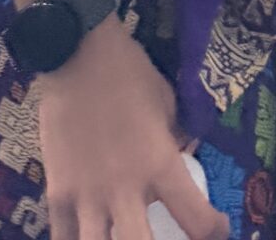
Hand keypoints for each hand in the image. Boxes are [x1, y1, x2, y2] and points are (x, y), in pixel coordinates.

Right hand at [34, 16, 225, 239]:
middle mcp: (125, 189)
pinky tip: (85, 236)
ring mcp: (86, 196)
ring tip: (121, 236)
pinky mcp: (56, 193)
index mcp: (160, 164)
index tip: (219, 231)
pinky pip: (62, 237)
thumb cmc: (130, 73)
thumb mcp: (167, 102)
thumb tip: (181, 154)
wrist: (77, 54)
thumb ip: (174, 138)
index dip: (213, 232)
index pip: (196, 218)